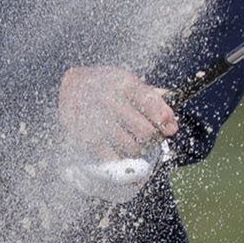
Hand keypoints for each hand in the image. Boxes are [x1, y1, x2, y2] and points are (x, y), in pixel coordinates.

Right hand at [58, 66, 177, 161]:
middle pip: (145, 131)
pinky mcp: (84, 136)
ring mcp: (96, 118)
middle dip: (155, 139)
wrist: (71, 85)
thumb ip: (153, 98)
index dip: (165, 119)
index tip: (169, 128)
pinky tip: (122, 155)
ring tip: (136, 144)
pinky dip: (122, 161)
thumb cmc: (108, 85)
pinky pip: (112, 158)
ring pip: (132, 148)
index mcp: (124, 82)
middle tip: (153, 139)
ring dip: (139, 150)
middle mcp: (110, 99)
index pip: (151, 103)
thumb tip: (172, 124)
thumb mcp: (129, 81)